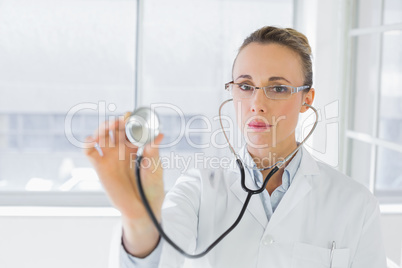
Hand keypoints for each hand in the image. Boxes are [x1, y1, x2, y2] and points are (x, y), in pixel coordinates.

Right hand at [84, 112, 163, 255]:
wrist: (142, 208)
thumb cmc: (151, 187)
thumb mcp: (155, 168)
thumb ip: (153, 151)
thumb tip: (159, 135)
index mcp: (135, 148)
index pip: (129, 129)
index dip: (129, 121)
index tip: (131, 114)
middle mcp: (120, 150)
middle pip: (114, 130)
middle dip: (116, 122)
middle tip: (120, 119)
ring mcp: (109, 157)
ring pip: (102, 137)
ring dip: (102, 128)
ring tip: (109, 126)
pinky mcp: (100, 167)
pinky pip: (90, 153)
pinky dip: (87, 144)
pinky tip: (92, 140)